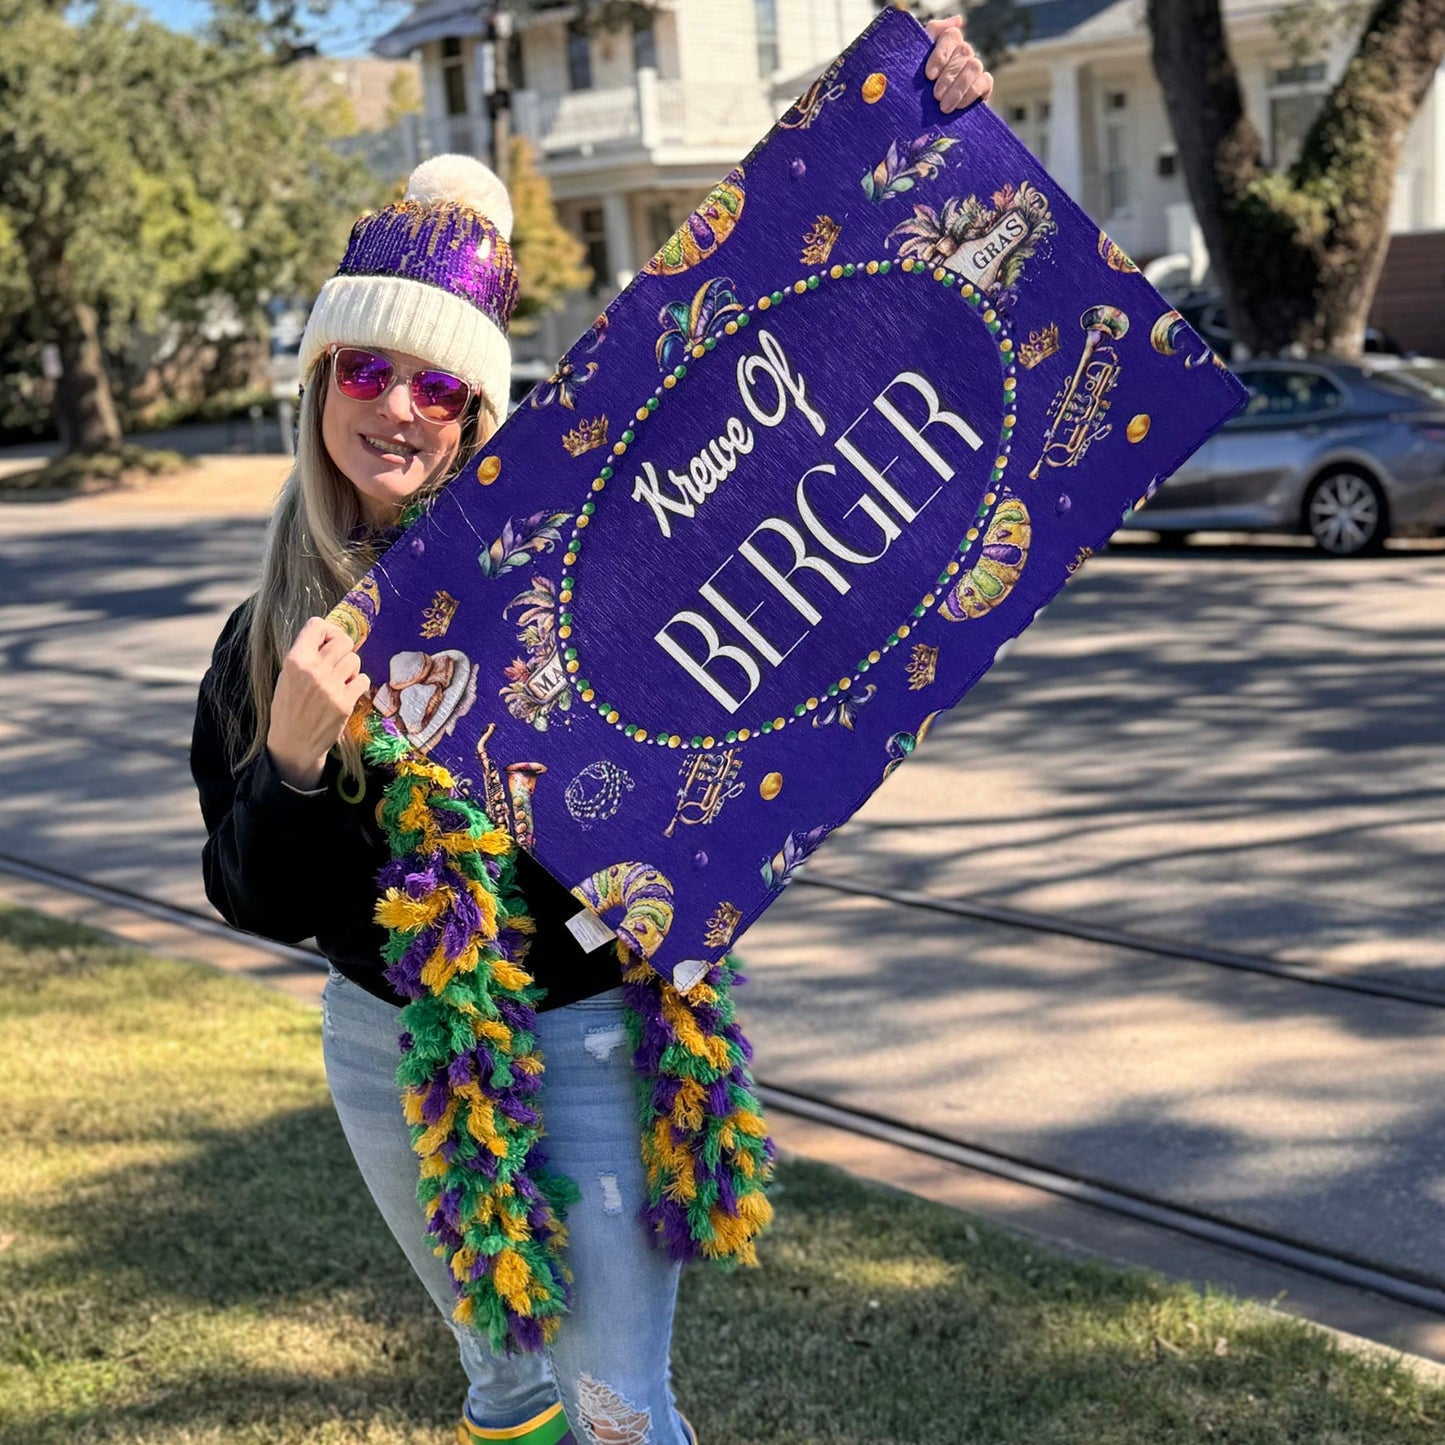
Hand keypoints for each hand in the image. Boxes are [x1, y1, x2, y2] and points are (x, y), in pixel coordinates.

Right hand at [266, 617, 370, 789]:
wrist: (293, 743)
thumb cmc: (288, 708)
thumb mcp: (287, 676)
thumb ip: (306, 655)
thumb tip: (329, 635)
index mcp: (295, 660)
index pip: (317, 624)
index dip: (327, 630)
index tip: (327, 641)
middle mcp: (313, 670)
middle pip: (343, 640)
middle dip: (343, 648)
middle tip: (338, 661)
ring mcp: (331, 686)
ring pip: (355, 659)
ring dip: (351, 668)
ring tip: (340, 679)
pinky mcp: (345, 702)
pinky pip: (364, 680)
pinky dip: (358, 684)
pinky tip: (346, 692)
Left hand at [925, 16, 992, 112]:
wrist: (929, 113)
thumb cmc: (921, 83)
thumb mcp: (919, 60)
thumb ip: (933, 34)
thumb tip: (958, 20)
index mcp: (948, 41)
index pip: (951, 35)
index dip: (941, 55)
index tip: (929, 76)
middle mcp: (964, 51)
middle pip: (963, 53)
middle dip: (948, 77)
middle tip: (936, 96)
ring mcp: (975, 66)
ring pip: (974, 67)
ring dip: (958, 88)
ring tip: (944, 107)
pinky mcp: (985, 83)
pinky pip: (984, 82)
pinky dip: (970, 94)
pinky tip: (959, 106)